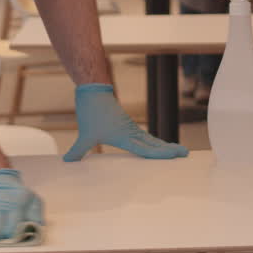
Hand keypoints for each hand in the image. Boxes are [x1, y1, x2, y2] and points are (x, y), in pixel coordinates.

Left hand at [63, 84, 188, 160]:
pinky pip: (143, 135)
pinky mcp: (125, 123)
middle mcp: (131, 132)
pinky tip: (152, 144)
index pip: (147, 149)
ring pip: (150, 139)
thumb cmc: (92, 111)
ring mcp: (129, 127)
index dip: (162, 154)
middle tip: (185, 153)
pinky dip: (151, 141)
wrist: (94, 90)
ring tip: (174, 151)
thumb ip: (77, 150)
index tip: (177, 155)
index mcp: (125, 136)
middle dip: (169, 150)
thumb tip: (67, 162)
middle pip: (154, 143)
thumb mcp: (84, 134)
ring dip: (162, 145)